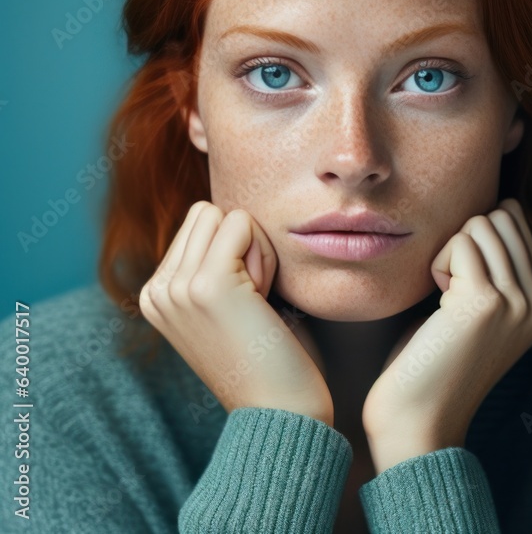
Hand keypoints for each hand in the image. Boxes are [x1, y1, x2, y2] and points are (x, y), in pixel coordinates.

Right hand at [138, 201, 333, 426]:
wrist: (281, 411)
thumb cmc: (270, 357)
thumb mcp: (229, 306)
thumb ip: (217, 265)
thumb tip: (231, 215)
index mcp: (156, 294)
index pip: (200, 222)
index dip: (236, 252)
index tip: (245, 302)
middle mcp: (156, 290)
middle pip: (210, 213)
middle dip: (244, 244)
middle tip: (255, 299)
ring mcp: (176, 288)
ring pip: (227, 216)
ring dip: (256, 250)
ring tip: (257, 302)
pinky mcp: (206, 286)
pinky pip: (243, 225)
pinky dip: (265, 255)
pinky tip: (264, 300)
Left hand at [361, 198, 531, 471]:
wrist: (420, 418)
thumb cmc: (437, 359)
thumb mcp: (482, 308)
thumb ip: (499, 267)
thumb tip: (500, 209)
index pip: (517, 224)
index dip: (477, 243)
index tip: (462, 287)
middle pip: (502, 218)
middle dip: (466, 241)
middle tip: (451, 288)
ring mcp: (519, 301)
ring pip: (482, 224)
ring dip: (451, 252)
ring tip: (446, 298)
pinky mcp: (486, 301)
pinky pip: (460, 241)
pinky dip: (438, 263)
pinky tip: (438, 303)